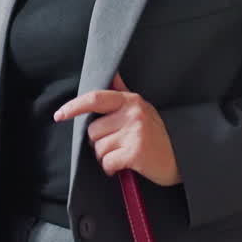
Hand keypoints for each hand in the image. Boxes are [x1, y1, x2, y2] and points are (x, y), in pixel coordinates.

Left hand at [53, 73, 182, 186]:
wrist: (182, 158)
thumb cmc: (157, 135)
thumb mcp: (142, 108)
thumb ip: (123, 92)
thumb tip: (112, 73)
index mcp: (131, 100)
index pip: (95, 98)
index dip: (74, 106)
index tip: (60, 115)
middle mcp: (132, 113)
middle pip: (93, 130)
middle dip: (99, 142)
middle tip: (116, 145)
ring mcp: (135, 132)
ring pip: (99, 148)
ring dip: (106, 157)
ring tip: (122, 155)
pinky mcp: (136, 152)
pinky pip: (107, 162)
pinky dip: (111, 168)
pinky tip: (122, 167)